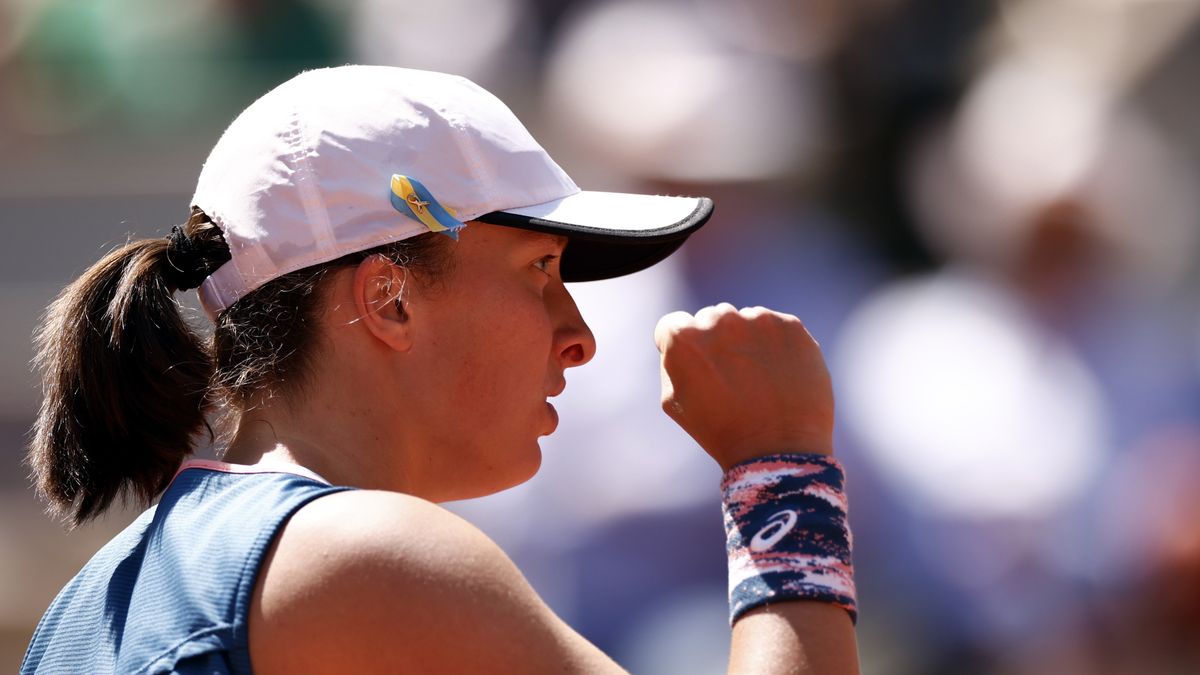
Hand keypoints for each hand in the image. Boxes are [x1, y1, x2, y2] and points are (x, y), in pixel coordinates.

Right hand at [654, 303, 833, 470]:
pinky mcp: (790, 325)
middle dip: (718, 342)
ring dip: (748, 341)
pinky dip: (777, 346)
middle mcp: (719, 319)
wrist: (778, 449)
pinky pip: (777, 328)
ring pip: (746, 321)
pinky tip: (780, 375)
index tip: (698, 367)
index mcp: (683, 337)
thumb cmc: (721, 430)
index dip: (683, 347)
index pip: (674, 324)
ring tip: (759, 380)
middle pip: (711, 319)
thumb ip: (671, 362)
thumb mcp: (674, 402)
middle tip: (732, 378)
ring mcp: (758, 319)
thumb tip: (680, 342)